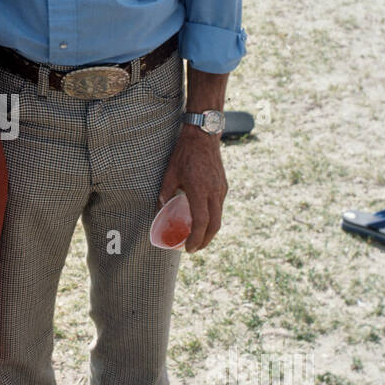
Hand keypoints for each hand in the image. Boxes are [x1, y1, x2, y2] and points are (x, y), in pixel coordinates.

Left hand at [158, 126, 227, 252]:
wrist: (203, 136)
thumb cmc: (184, 154)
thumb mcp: (170, 173)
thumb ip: (165, 192)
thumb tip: (160, 208)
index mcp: (200, 191)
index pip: (201, 222)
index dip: (195, 239)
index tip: (188, 248)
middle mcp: (214, 193)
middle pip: (214, 225)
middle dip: (205, 241)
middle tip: (194, 249)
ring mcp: (221, 189)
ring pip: (219, 217)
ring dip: (209, 231)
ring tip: (198, 238)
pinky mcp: (224, 186)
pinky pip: (220, 207)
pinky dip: (212, 218)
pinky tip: (203, 220)